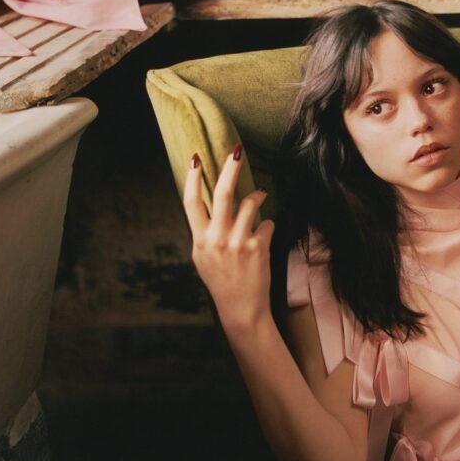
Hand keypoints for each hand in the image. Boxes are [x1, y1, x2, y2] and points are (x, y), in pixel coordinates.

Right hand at [183, 145, 275, 335]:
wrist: (241, 308)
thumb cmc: (221, 280)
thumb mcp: (202, 257)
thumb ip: (204, 232)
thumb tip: (208, 202)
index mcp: (199, 240)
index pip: (191, 202)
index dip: (192, 178)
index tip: (195, 158)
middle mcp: (217, 239)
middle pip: (222, 194)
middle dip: (230, 168)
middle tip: (237, 152)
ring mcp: (238, 243)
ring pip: (251, 203)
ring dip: (258, 194)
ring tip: (260, 193)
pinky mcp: (258, 248)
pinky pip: (267, 222)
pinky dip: (268, 223)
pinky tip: (264, 231)